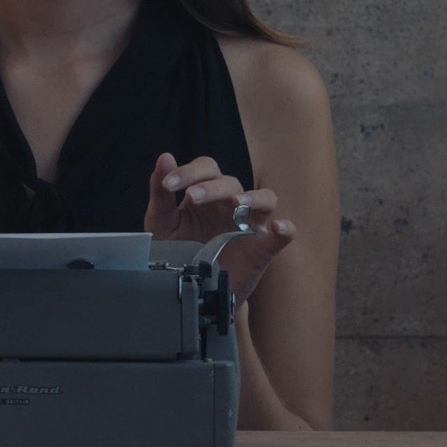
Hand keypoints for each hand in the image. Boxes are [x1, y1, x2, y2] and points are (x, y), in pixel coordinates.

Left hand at [144, 152, 294, 301]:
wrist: (186, 290)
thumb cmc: (176, 250)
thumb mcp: (161, 222)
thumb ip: (161, 192)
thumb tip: (166, 156)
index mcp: (207, 193)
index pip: (206, 169)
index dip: (188, 172)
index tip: (168, 186)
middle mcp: (231, 204)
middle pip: (231, 182)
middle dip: (210, 187)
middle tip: (191, 198)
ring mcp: (249, 225)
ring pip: (265, 198)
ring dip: (251, 197)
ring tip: (235, 203)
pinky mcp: (261, 249)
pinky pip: (282, 236)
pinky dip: (285, 229)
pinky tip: (278, 228)